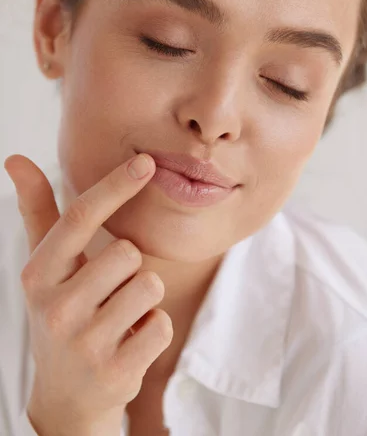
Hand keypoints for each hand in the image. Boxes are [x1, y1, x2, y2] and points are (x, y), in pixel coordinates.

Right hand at [4, 154, 172, 435]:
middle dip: (129, 267)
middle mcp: (56, 308)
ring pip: (150, 284)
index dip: (115, 186)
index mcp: (38, 275)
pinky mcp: (116, 372)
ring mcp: (84, 344)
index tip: (146, 162)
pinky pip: (162, 324)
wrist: (66, 397)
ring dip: (144, 298)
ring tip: (119, 317)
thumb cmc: (62, 314)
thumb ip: (38, 211)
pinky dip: (154, 329)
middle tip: (109, 293)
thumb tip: (15, 158)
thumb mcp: (46, 266)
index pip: (79, 218)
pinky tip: (129, 343)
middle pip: (127, 252)